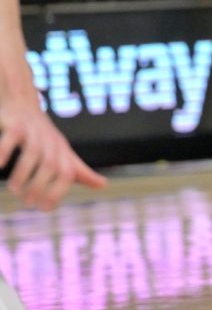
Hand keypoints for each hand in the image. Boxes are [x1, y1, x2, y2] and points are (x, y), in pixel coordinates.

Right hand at [0, 91, 106, 210]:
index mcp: (62, 150)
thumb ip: (80, 170)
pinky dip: (5, 150)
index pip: (68, 172)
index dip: (58, 191)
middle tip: (27, 202)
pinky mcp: (16, 122)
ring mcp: (33, 130)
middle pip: (51, 164)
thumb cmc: (44, 135)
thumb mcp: (64, 152)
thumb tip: (103, 185)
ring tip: (13, 189)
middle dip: (39, 185)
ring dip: (23, 172)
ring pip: (33, 151)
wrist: (23, 101)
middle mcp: (49, 140)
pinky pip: (13, 135)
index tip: (44, 208)